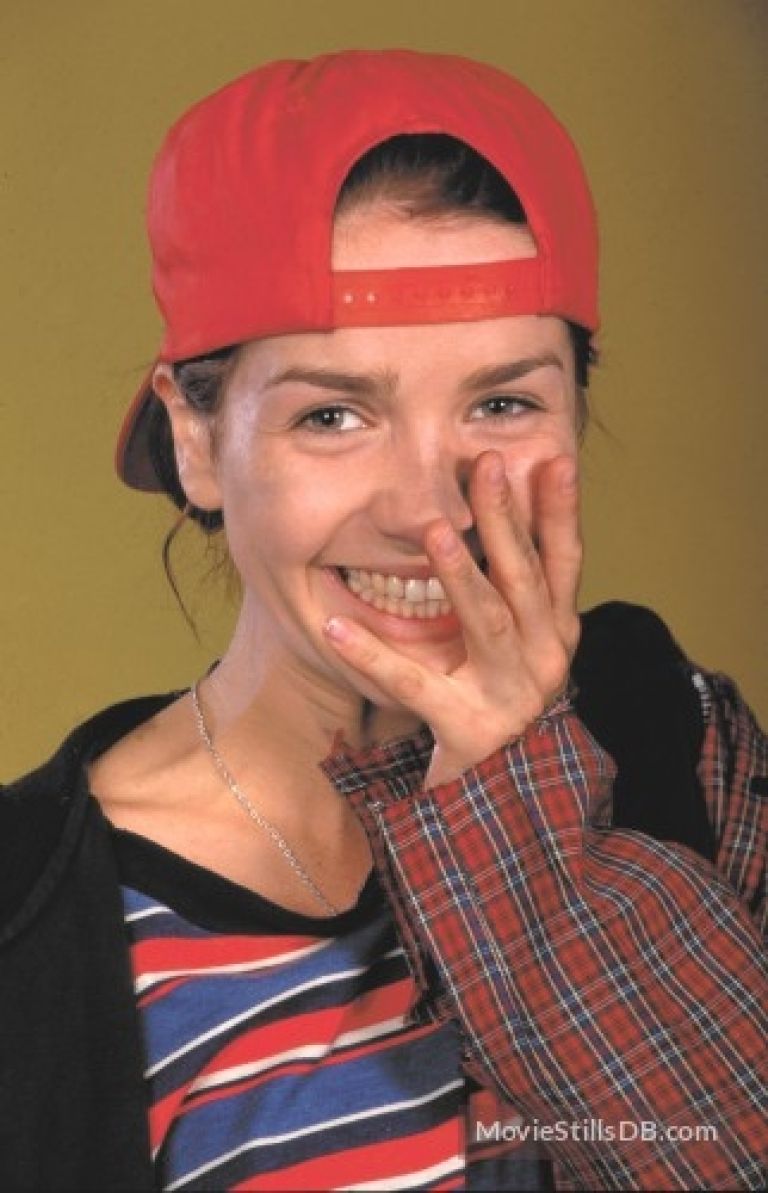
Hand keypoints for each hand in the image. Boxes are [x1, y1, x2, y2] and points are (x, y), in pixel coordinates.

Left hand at [323, 451, 581, 786]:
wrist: (500, 792)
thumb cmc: (500, 698)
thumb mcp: (523, 641)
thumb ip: (518, 587)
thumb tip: (506, 508)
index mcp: (556, 632)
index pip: (566, 561)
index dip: (561, 509)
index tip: (555, 457)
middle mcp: (544, 660)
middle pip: (525, 579)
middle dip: (506, 519)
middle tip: (488, 465)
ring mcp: (508, 695)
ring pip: (486, 622)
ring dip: (461, 573)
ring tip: (432, 531)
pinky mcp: (466, 728)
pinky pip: (413, 684)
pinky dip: (373, 655)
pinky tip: (337, 627)